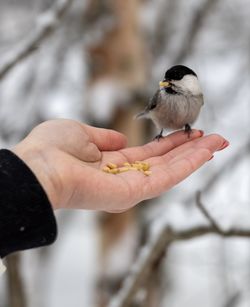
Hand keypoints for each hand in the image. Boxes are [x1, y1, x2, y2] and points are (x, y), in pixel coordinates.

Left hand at [12, 119, 228, 211]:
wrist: (38, 167)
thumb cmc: (52, 148)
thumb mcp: (81, 133)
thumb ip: (104, 138)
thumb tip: (121, 140)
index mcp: (109, 163)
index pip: (147, 154)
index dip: (168, 144)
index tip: (187, 134)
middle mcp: (122, 177)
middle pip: (163, 163)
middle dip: (188, 150)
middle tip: (212, 137)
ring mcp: (129, 188)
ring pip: (170, 171)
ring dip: (194, 157)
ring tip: (216, 143)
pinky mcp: (132, 194)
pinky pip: (165, 179)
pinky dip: (186, 166)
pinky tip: (203, 153)